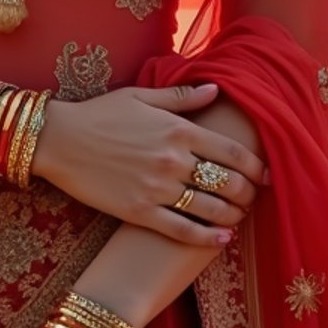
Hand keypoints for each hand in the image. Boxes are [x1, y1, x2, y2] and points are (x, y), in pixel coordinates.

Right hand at [32, 83, 266, 246]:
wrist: (60, 140)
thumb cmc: (101, 113)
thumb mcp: (141, 95)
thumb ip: (181, 97)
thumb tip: (215, 89)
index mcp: (177, 129)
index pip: (231, 151)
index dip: (256, 166)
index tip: (267, 174)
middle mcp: (173, 159)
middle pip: (227, 182)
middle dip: (249, 192)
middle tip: (256, 197)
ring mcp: (157, 188)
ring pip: (210, 208)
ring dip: (233, 214)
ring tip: (240, 215)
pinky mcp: (140, 212)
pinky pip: (182, 230)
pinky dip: (207, 237)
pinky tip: (222, 237)